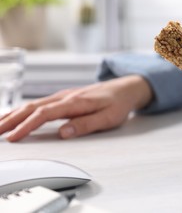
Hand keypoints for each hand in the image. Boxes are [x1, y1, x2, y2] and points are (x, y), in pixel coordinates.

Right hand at [0, 75, 152, 141]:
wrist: (125, 88)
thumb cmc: (118, 104)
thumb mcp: (108, 118)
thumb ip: (86, 125)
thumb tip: (63, 133)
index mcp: (75, 102)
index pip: (45, 114)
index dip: (27, 126)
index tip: (14, 137)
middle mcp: (65, 97)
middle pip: (32, 107)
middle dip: (10, 119)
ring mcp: (63, 96)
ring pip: (32, 104)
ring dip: (13, 114)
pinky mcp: (63, 98)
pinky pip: (38, 103)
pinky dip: (22, 110)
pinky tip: (14, 116)